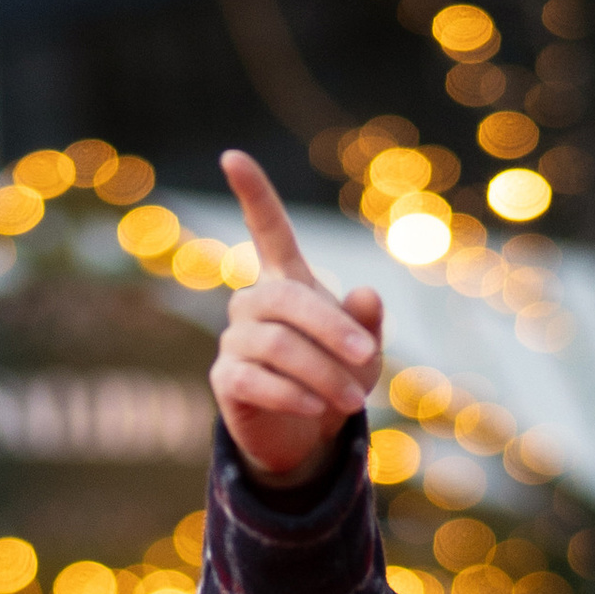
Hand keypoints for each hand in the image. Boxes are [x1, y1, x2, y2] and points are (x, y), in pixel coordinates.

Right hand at [213, 149, 385, 486]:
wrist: (307, 437)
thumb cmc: (336, 379)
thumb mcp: (362, 351)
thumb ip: (366, 322)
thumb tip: (366, 294)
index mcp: (285, 282)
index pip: (267, 230)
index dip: (252, 194)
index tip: (232, 156)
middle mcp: (252, 303)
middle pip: (287, 301)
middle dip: (331, 328)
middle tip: (368, 357)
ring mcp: (234, 340)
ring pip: (277, 345)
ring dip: (322, 372)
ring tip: (354, 400)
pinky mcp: (225, 380)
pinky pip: (257, 380)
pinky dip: (292, 394)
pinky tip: (317, 408)